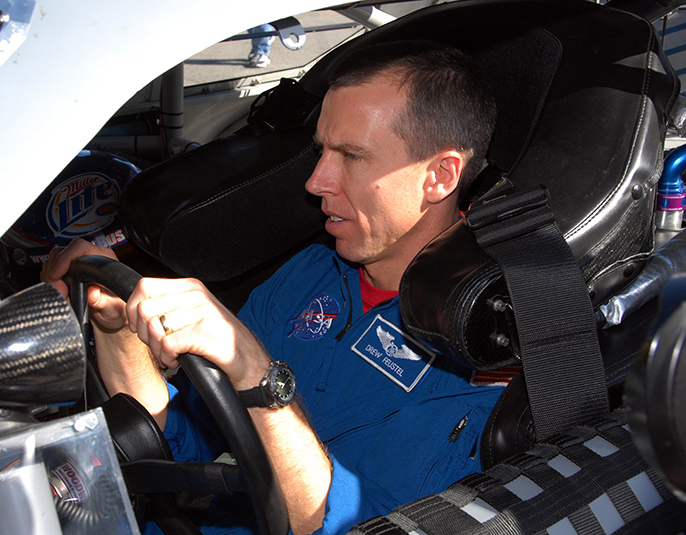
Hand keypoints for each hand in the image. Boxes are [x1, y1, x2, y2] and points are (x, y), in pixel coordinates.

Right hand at [41, 238, 127, 332]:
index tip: (56, 274)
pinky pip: (49, 273)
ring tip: (63, 296)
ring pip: (52, 263)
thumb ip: (103, 301)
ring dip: (52, 281)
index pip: (79, 247)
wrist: (109, 315)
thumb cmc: (115, 309)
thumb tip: (92, 293)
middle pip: (60, 253)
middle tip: (60, 291)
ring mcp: (76, 265)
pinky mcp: (66, 274)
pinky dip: (50, 285)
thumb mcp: (113, 308)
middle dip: (54, 273)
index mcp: (104, 260)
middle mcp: (89, 259)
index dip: (64, 258)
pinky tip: (61, 295)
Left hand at [126, 277, 270, 389]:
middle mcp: (196, 295)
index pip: (144, 286)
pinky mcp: (204, 333)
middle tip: (157, 346)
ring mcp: (202, 313)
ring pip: (154, 329)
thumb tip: (135, 308)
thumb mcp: (193, 313)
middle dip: (143, 334)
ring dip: (156, 350)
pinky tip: (177, 361)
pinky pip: (167, 345)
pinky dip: (167, 358)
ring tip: (170, 355)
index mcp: (191, 287)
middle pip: (144, 309)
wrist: (249, 360)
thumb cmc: (218, 339)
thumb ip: (168, 306)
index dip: (132, 308)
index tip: (138, 326)